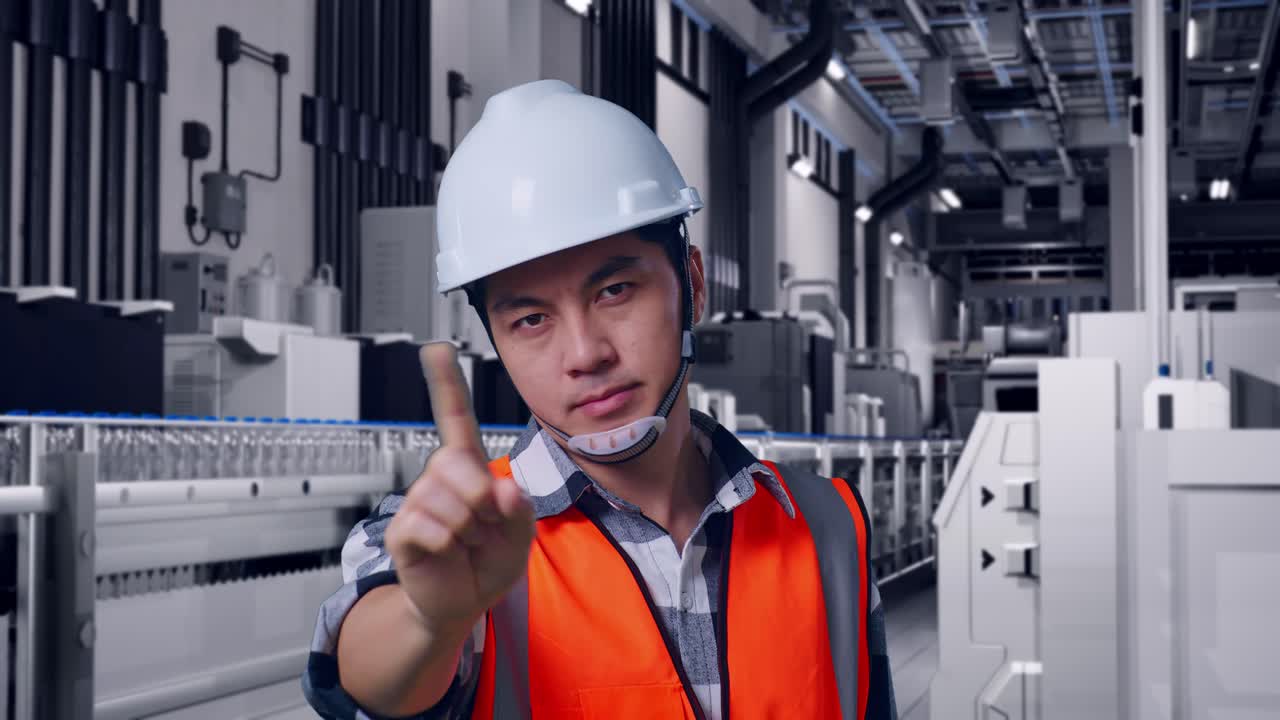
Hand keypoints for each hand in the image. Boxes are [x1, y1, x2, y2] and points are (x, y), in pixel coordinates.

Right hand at [384, 343, 535, 632]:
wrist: (462, 603)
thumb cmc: (489, 560)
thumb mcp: (520, 535)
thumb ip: (520, 510)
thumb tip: (503, 491)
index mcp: (469, 469)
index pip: (455, 419)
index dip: (446, 384)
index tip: (435, 349)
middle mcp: (438, 478)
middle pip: (455, 462)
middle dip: (480, 499)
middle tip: (482, 527)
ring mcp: (417, 503)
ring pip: (445, 500)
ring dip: (467, 530)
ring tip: (465, 543)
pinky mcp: (402, 531)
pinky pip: (427, 527)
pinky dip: (447, 545)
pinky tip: (446, 553)